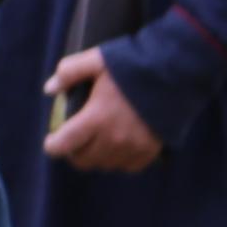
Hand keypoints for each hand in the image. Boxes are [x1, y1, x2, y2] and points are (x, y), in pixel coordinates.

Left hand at [42, 46, 165, 172]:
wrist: (177, 73)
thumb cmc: (133, 64)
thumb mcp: (97, 60)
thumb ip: (69, 72)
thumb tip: (49, 89)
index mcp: (96, 118)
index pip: (64, 145)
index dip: (53, 146)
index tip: (51, 142)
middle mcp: (113, 139)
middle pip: (82, 160)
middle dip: (73, 152)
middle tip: (74, 140)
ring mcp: (133, 147)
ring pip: (104, 165)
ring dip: (96, 156)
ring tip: (96, 142)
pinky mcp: (151, 151)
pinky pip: (127, 166)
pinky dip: (119, 160)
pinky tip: (118, 146)